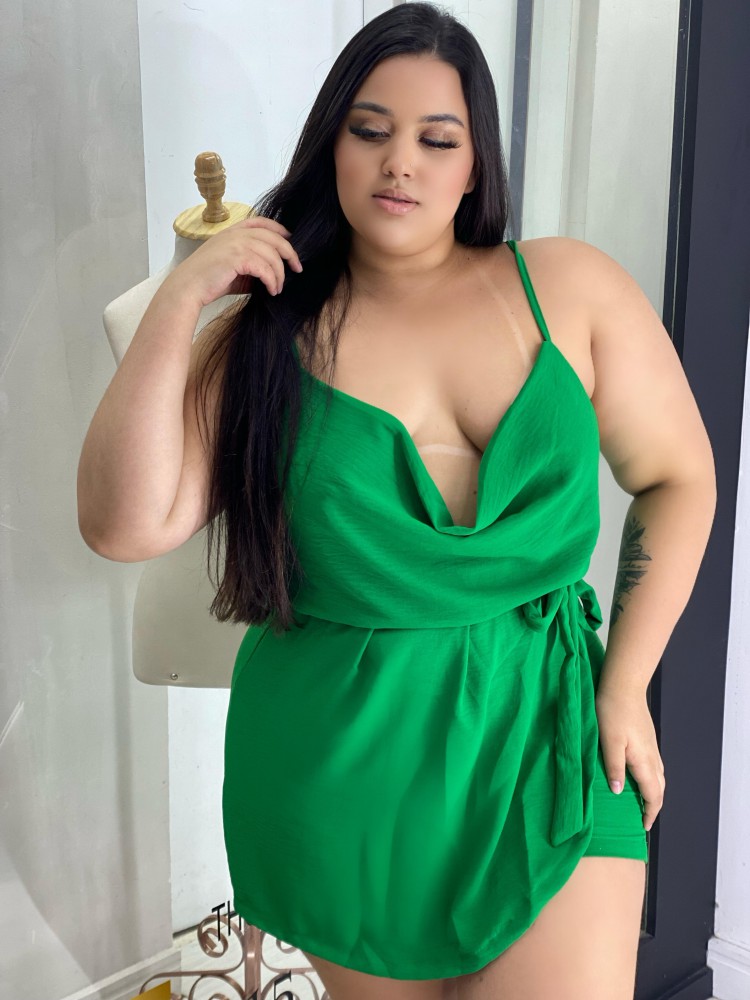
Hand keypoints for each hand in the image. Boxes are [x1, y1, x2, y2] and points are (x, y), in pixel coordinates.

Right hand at [162, 216, 302, 308]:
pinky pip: (265, 268)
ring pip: (272, 255)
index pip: (261, 222)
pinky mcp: (237, 258)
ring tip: (277, 288)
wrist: (188, 287)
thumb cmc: (209, 280)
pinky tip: (271, 290)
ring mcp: (236, 243)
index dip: (279, 229)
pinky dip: (272, 280)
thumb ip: (251, 264)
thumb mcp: (233, 267)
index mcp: (232, 231)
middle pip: (273, 238)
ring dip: (279, 274)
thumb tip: (272, 273)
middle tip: (297, 268)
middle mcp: (236, 233)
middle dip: (289, 253)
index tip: (290, 239)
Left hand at [594, 683, 665, 832]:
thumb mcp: (608, 741)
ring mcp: (651, 746)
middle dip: (654, 805)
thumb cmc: (612, 711)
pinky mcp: (647, 737)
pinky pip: (653, 765)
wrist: (623, 684)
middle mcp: (652, 756)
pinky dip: (650, 777)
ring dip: (653, 791)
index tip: (644, 826)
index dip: (650, 812)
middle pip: (659, 787)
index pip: (653, 794)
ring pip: (658, 775)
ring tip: (641, 801)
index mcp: (643, 760)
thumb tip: (618, 792)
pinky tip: (638, 774)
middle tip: (643, 817)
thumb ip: (614, 767)